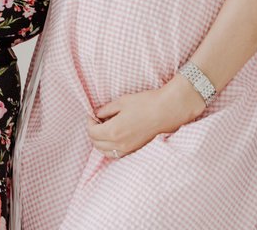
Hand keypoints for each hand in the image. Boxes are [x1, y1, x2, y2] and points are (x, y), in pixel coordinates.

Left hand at [86, 76, 205, 158]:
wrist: (166, 111)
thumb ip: (106, 109)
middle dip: (93, 132)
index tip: (93, 114)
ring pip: (105, 152)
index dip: (89, 122)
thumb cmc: (145, 104)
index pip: (92, 132)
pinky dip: (110, 148)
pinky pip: (116, 154)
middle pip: (96, 144)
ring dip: (100, 142)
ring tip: (104, 129)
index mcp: (113, 131)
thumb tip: (97, 114)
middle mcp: (118, 144)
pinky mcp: (135, 149)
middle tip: (97, 121)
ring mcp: (127, 149)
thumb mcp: (122, 102)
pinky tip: (114, 137)